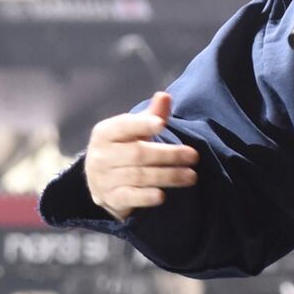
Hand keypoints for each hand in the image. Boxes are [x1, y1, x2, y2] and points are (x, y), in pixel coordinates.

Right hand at [84, 91, 198, 221]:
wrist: (101, 179)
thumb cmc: (124, 147)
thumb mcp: (135, 130)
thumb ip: (152, 115)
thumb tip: (165, 96)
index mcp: (105, 132)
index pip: (124, 126)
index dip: (142, 124)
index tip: (162, 124)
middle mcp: (100, 155)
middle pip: (138, 154)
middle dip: (169, 155)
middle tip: (194, 156)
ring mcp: (103, 178)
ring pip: (139, 176)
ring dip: (168, 176)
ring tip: (191, 176)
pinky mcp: (110, 198)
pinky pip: (130, 197)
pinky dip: (146, 197)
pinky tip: (162, 196)